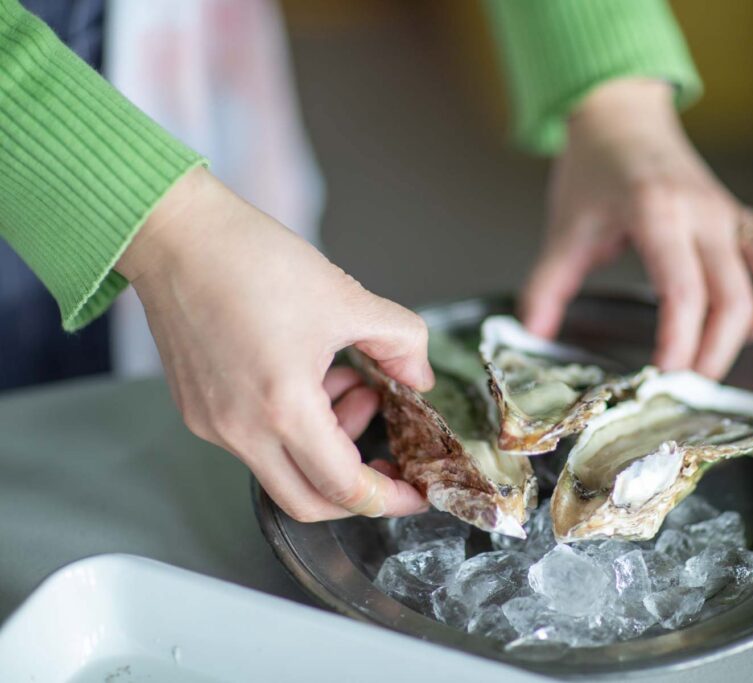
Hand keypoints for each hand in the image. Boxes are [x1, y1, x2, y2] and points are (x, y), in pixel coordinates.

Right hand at [117, 168, 433, 520]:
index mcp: (283, 408)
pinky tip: (312, 377)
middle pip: (308, 502)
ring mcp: (212, 424)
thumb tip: (419, 377)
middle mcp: (240, 429)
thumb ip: (401, 343)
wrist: (178, 235)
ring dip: (328, 443)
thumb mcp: (348, 299)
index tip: (416, 493)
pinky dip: (294, 427)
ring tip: (352, 383)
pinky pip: (255, 442)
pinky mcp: (197, 410)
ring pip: (282, 469)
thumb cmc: (252, 260)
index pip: (345, 487)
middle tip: (389, 457)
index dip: (390, 498)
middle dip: (358, 488)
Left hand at [519, 78, 752, 378]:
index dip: (680, 342)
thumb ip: (547, 284)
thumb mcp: (565, 227)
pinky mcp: (746, 219)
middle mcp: (706, 214)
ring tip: (729, 347)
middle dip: (716, 352)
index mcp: (658, 213)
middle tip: (687, 384)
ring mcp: (733, 215)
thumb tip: (534, 332)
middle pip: (735, 297)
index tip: (664, 377)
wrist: (622, 118)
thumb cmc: (595, 171)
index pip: (684, 291)